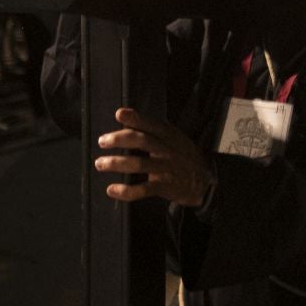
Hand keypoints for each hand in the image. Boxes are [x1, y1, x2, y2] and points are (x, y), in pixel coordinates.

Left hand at [95, 107, 213, 205]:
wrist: (205, 181)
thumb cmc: (183, 156)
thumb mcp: (175, 139)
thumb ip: (154, 130)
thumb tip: (126, 120)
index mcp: (170, 136)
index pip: (151, 124)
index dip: (135, 119)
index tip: (119, 114)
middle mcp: (168, 150)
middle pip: (143, 141)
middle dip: (120, 139)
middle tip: (102, 141)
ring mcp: (166, 169)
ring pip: (139, 164)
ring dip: (117, 163)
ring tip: (100, 163)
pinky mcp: (165, 186)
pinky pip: (143, 189)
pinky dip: (126, 191)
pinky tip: (112, 190)